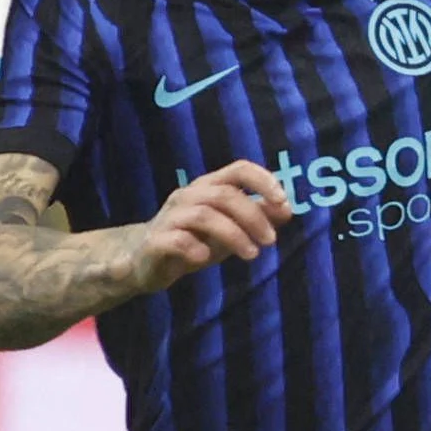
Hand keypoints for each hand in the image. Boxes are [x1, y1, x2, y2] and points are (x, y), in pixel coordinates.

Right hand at [128, 159, 292, 291]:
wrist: (144, 261)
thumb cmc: (193, 240)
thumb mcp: (230, 228)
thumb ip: (256, 217)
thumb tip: (286, 209)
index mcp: (209, 187)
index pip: (239, 169)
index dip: (263, 180)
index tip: (283, 203)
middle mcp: (189, 195)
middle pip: (225, 195)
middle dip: (253, 217)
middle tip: (270, 241)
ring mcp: (170, 217)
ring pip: (204, 215)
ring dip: (233, 235)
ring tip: (252, 255)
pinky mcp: (155, 241)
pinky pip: (177, 239)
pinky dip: (195, 247)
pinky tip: (205, 259)